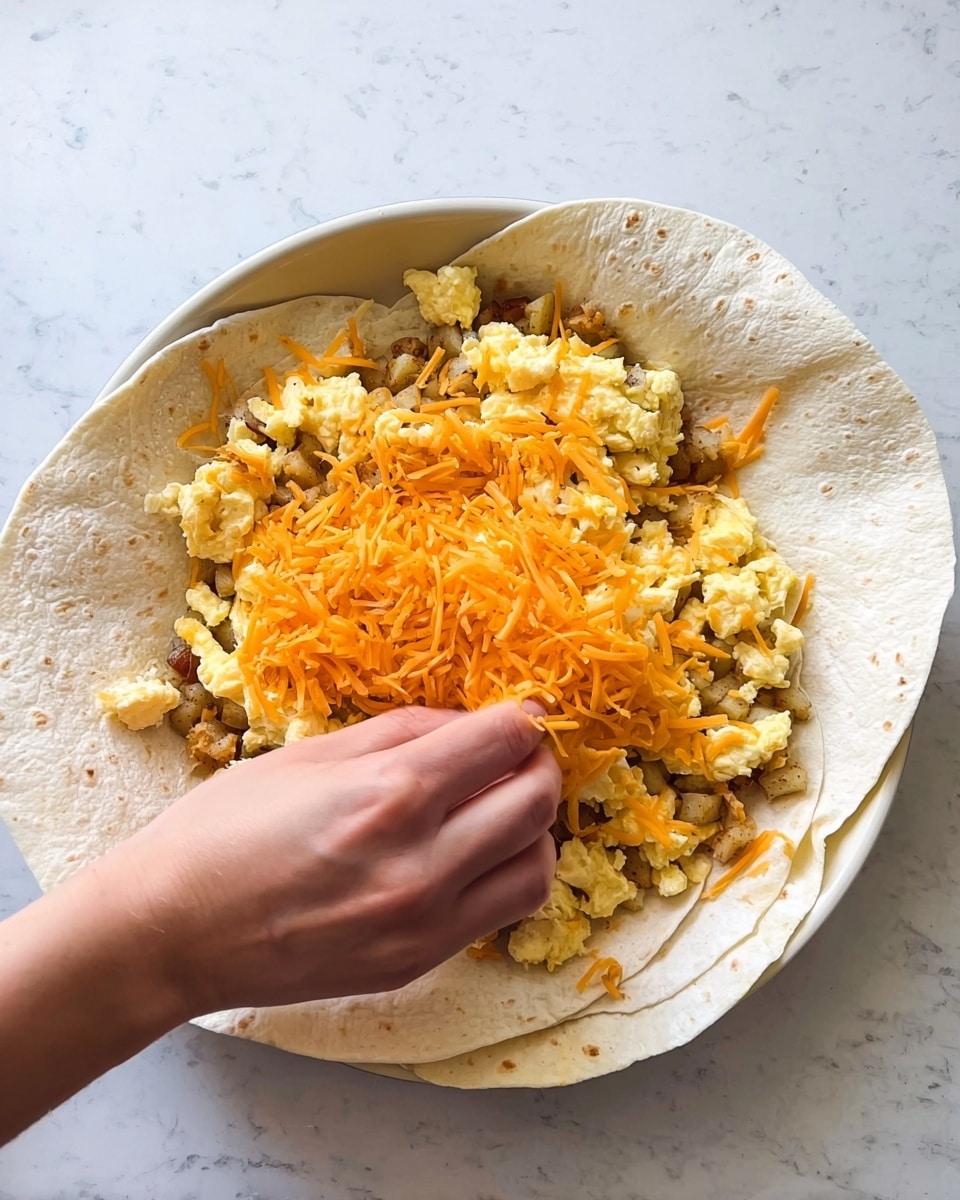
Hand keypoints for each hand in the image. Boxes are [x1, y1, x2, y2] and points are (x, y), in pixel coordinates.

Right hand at [93, 701, 559, 1015]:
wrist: (169, 932)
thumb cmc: (222, 829)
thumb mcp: (310, 755)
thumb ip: (402, 732)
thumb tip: (470, 723)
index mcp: (390, 795)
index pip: (504, 742)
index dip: (523, 719)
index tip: (523, 715)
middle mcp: (421, 864)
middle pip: (535, 803)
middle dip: (538, 767)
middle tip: (516, 756)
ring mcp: (424, 925)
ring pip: (536, 869)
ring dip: (532, 830)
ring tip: (499, 810)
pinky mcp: (417, 963)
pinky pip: (498, 914)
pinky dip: (504, 876)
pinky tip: (470, 857)